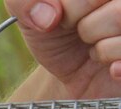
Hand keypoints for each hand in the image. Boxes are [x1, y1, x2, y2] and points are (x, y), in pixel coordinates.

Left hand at [5, 0, 120, 98]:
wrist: (70, 74)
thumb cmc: (57, 33)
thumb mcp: (29, 15)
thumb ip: (25, 2)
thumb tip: (48, 17)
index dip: (72, 8)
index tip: (66, 16)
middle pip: (116, 10)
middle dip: (85, 25)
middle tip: (83, 32)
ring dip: (99, 46)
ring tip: (97, 46)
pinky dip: (113, 65)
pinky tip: (110, 66)